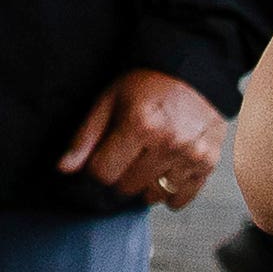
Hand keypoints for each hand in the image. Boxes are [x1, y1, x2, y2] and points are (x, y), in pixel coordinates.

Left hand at [56, 68, 228, 210]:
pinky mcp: (208, 164)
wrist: (194, 72)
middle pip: (126, 187)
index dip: (97, 167)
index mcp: (140, 125)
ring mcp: (191, 155)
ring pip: (152, 196)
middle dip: (121, 175)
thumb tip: (64, 168)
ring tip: (149, 159)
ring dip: (145, 184)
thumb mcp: (109, 100)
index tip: (103, 157)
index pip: (103, 173)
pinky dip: (170, 192)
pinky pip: (181, 199)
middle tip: (128, 154)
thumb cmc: (148, 84)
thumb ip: (85, 136)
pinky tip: (166, 171)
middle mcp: (168, 143)